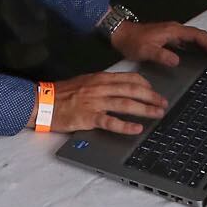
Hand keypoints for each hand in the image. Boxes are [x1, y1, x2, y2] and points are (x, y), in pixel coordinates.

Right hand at [50, 70, 169, 135]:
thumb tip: (119, 88)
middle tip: (164, 103)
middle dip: (151, 97)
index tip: (155, 91)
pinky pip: (110, 122)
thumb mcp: (84, 82)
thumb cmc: (62, 93)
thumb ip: (102, 84)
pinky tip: (136, 129)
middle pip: (132, 90)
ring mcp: (95, 102)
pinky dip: (125, 125)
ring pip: (125, 104)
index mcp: (100, 78)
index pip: (129, 78)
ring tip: (157, 114)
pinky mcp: (88, 117)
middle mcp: (100, 88)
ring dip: (144, 109)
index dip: (145, 84)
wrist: (42, 102)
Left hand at [110, 20, 206, 67]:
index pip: (198, 36)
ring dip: (205, 46)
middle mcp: (175, 29)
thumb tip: (177, 61)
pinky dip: (196, 47)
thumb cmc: (132, 41)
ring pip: (194, 38)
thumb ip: (162, 55)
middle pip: (199, 35)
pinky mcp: (168, 37)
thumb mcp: (146, 50)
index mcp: (173, 31)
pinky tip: (198, 56)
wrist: (120, 33)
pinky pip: (187, 41)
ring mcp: (172, 32)